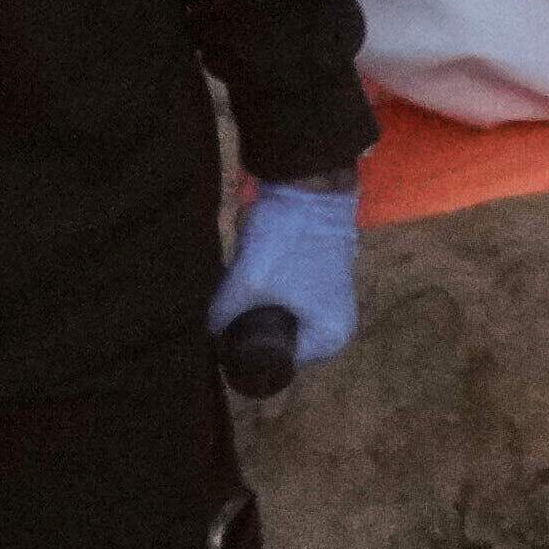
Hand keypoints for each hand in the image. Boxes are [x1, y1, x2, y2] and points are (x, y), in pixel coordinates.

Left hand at [211, 175, 360, 390]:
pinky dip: (272, 293)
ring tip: (235, 298)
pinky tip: (251, 282)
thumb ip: (223, 314)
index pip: (278, 362)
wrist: (310, 186)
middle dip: (253, 328)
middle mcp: (338, 327)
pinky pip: (290, 300)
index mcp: (330, 338)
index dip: (248, 351)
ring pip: (283, 318)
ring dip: (261, 309)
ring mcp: (333, 302)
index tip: (223, 338)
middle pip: (281, 341)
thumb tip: (209, 330)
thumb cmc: (287, 240)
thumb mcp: (247, 281)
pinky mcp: (324, 280)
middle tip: (225, 318)